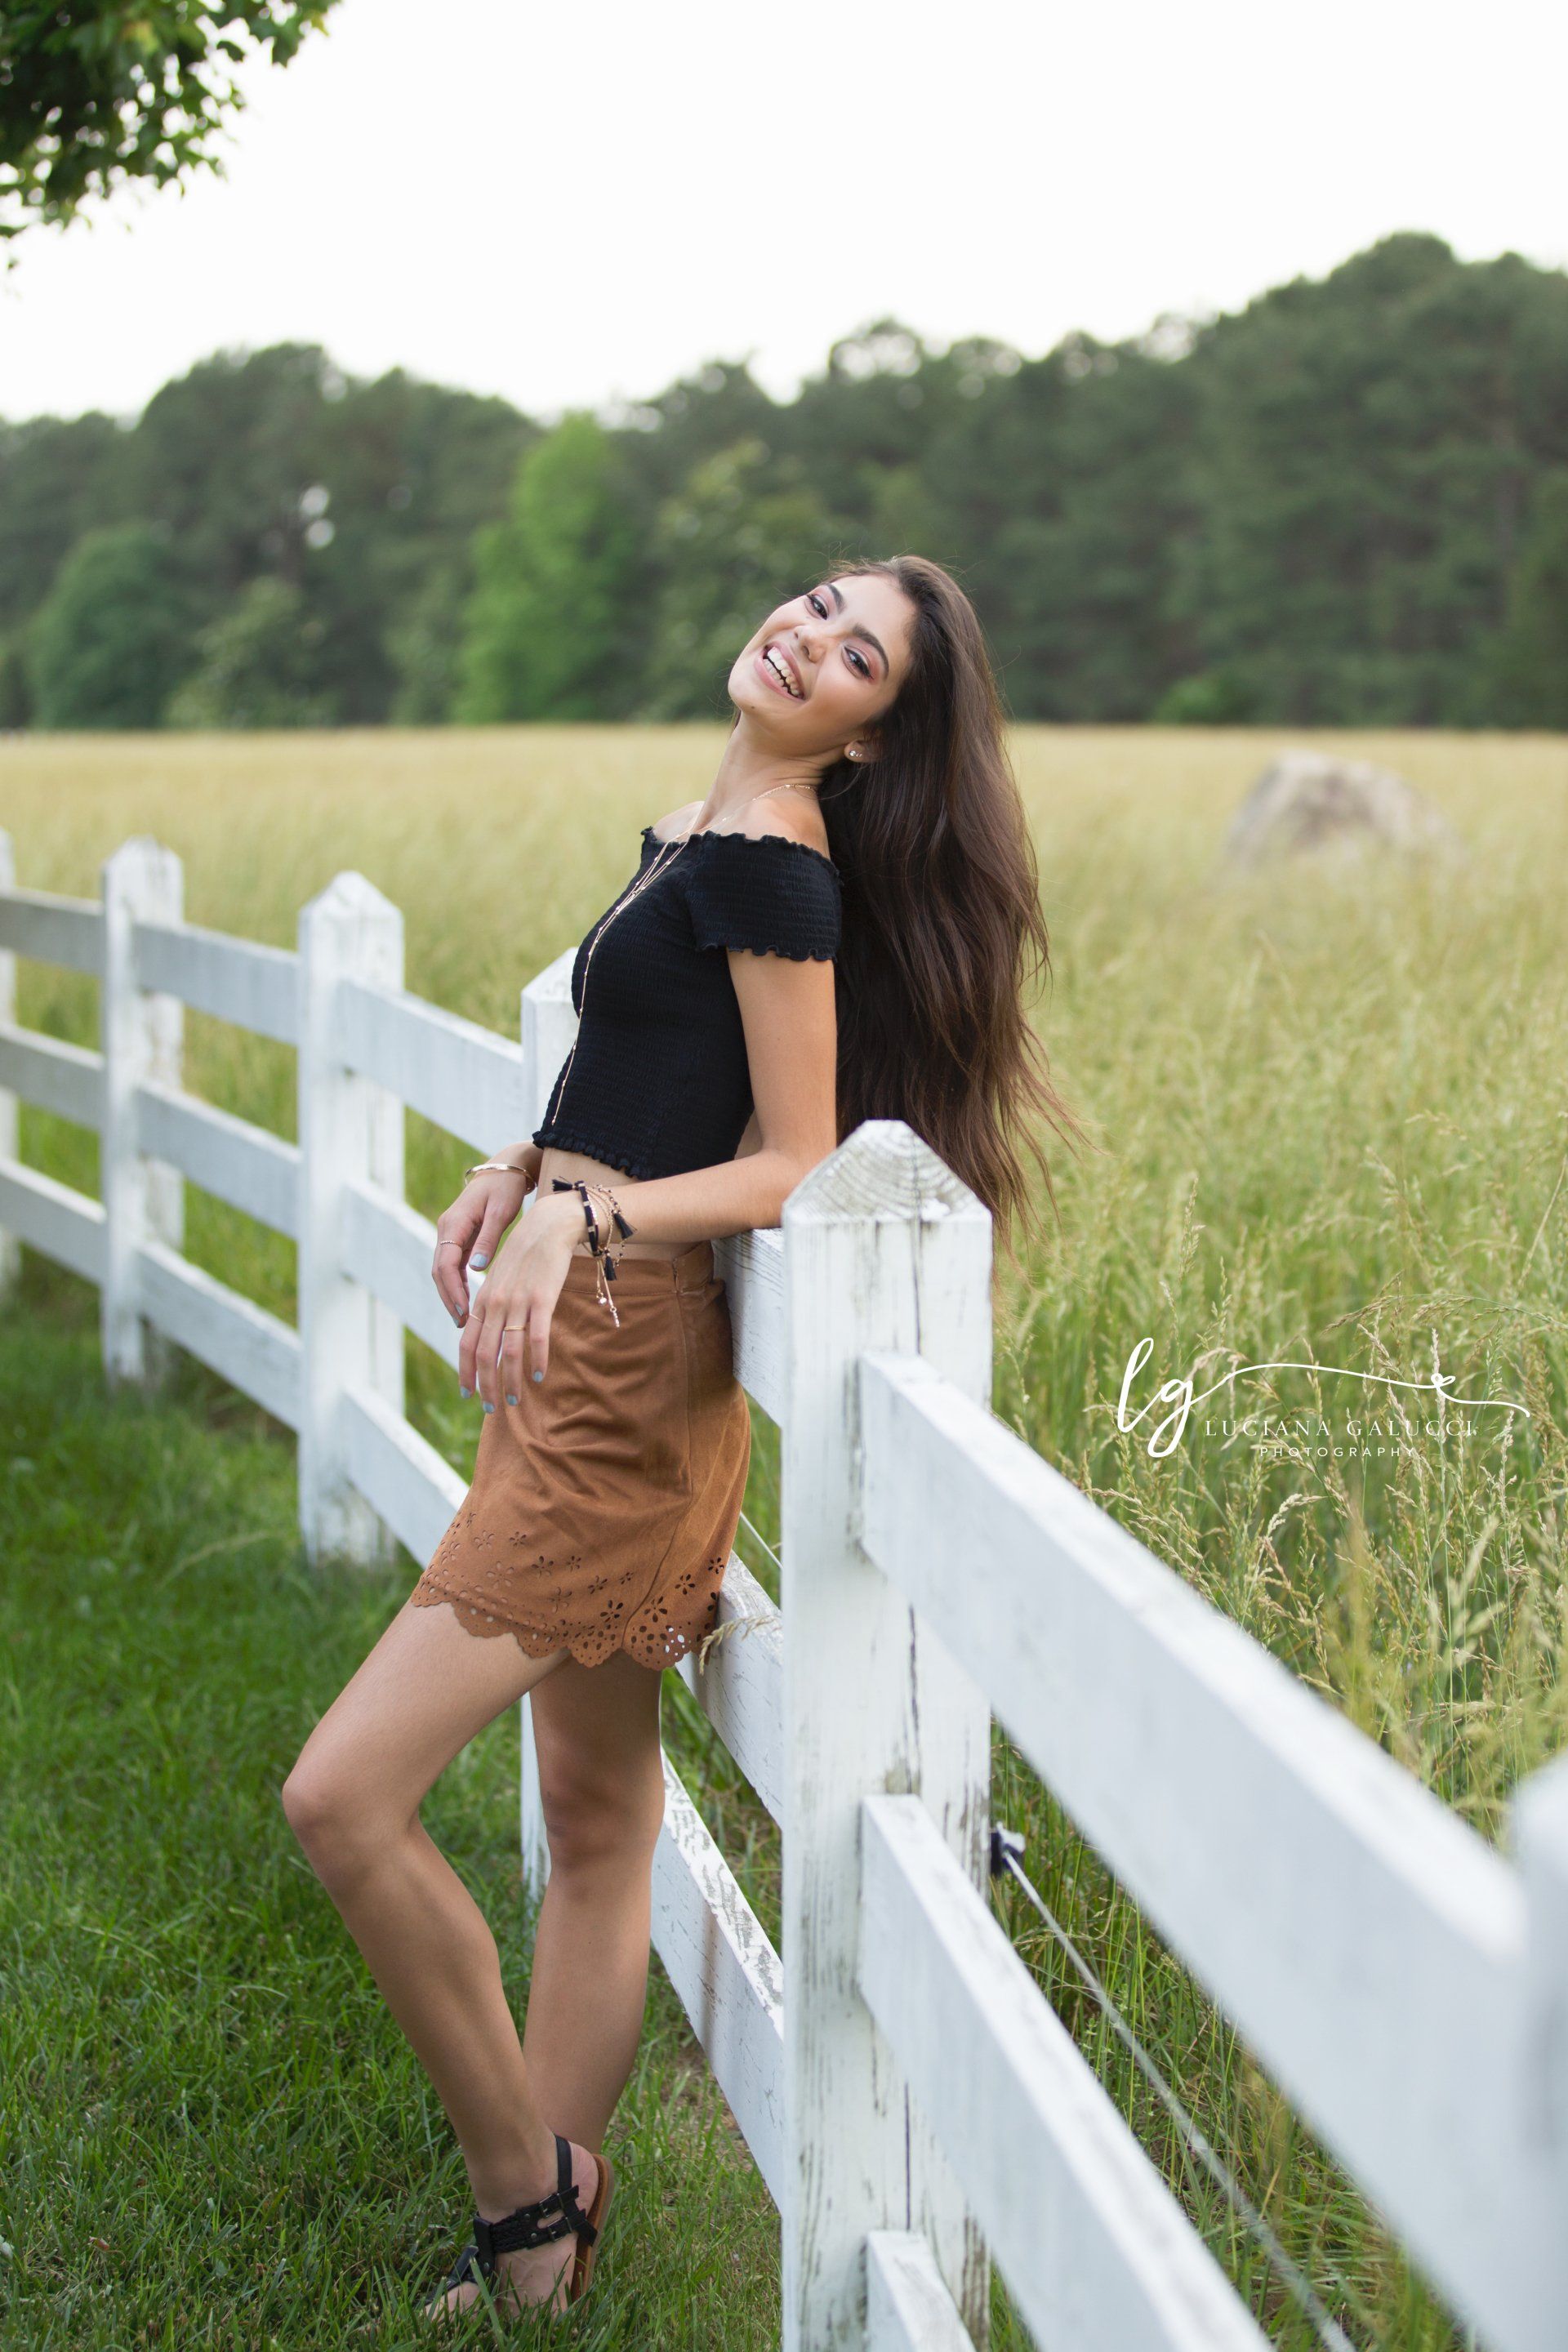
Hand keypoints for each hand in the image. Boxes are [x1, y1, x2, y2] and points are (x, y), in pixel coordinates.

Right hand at [431, 1149, 538, 1325]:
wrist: (505, 1168)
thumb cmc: (505, 1188)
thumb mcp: (500, 1212)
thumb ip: (489, 1240)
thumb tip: (476, 1269)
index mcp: (454, 1223)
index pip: (446, 1264)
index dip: (453, 1291)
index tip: (464, 1311)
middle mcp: (447, 1229)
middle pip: (440, 1271)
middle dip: (449, 1298)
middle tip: (462, 1323)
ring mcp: (451, 1233)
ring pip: (444, 1270)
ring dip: (452, 1294)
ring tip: (464, 1319)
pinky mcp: (459, 1236)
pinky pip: (453, 1265)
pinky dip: (458, 1283)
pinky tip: (468, 1301)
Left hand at [458, 1191, 582, 1403]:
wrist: (548, 1226)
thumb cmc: (525, 1254)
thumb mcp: (500, 1279)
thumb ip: (491, 1305)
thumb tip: (483, 1330)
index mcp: (483, 1300)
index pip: (466, 1343)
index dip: (465, 1371)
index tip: (467, 1393)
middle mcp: (495, 1303)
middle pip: (485, 1354)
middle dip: (486, 1386)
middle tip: (491, 1408)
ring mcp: (518, 1302)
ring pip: (509, 1351)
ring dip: (511, 1380)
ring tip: (515, 1400)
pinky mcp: (542, 1299)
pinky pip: (537, 1337)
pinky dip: (537, 1360)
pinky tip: (539, 1376)